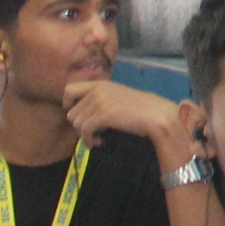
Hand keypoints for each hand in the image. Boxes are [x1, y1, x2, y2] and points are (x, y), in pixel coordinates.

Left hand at [63, 78, 192, 147]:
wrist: (156, 114)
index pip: (68, 89)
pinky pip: (85, 131)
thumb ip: (100, 99)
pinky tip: (100, 142)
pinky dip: (89, 140)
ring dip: (85, 135)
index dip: (68, 104)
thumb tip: (83, 113)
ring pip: (76, 123)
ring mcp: (99, 101)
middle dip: (79, 125)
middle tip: (92, 132)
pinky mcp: (103, 115)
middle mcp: (96, 90)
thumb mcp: (117, 97)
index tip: (78, 116)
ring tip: (97, 138)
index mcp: (99, 83)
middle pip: (71, 112)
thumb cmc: (140, 108)